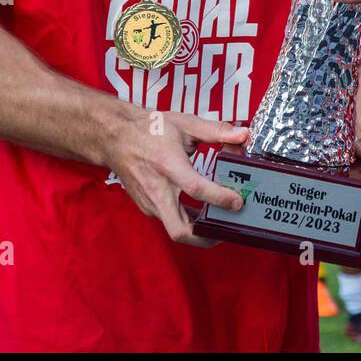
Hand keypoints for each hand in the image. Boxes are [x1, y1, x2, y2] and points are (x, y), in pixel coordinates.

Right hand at [101, 107, 248, 246]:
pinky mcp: (148, 207)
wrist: (116, 138)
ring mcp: (150, 202)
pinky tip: (204, 212)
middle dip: (207, 237)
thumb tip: (243, 135)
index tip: (238, 201)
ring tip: (223, 220)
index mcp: (168, 165)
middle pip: (180, 230)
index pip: (196, 189)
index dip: (220, 198)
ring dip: (200, 230)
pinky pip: (170, 221)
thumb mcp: (186, 124)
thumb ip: (217, 131)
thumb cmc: (150, 130)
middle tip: (229, 228)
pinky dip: (188, 221)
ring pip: (176, 229)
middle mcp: (157, 190)